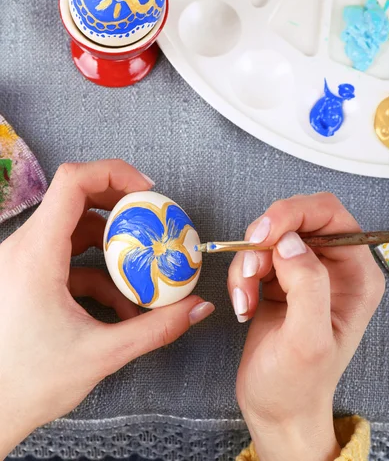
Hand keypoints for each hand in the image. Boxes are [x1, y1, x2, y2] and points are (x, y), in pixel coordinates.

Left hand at [0, 160, 213, 456]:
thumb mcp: (102, 354)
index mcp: (36, 254)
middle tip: (153, 219)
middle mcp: (24, 248)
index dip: (114, 173)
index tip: (147, 192)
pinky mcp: (27, 276)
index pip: (72, 182)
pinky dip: (98, 271)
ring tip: (142, 267)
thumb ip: (157, 329)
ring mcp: (23, 261)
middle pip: (76, 198)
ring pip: (73, 228)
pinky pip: (68, 257)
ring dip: (112, 243)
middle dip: (121, 206)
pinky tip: (121, 304)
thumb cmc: (28, 383)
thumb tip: (198, 308)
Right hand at [228, 193, 384, 460]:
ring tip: (246, 298)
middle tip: (250, 267)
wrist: (275, 408)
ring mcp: (305, 272)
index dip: (295, 214)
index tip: (264, 234)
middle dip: (267, 238)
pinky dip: (241, 275)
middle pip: (298, 218)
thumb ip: (307, 286)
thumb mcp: (307, 340)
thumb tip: (290, 242)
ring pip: (270, 237)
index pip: (331, 215)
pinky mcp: (279, 279)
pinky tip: (244, 304)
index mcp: (356, 276)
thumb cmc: (297, 384)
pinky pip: (255, 256)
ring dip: (249, 263)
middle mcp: (334, 268)